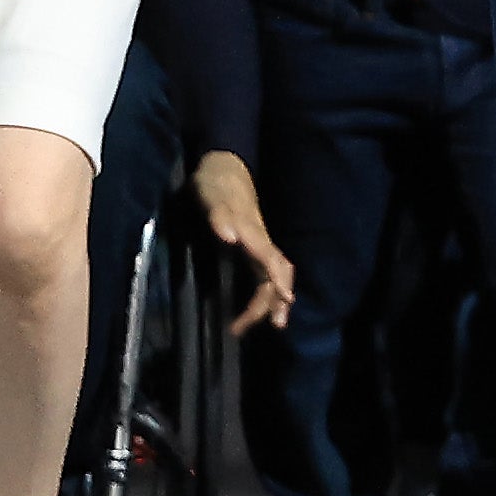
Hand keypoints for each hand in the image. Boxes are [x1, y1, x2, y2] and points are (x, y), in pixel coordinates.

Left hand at [189, 152, 297, 336]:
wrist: (224, 167)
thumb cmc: (217, 182)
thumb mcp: (212, 194)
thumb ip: (220, 214)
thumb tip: (230, 237)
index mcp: (253, 231)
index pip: (269, 260)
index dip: (277, 282)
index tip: (283, 301)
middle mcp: (260, 241)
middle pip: (275, 275)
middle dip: (271, 302)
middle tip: (254, 328)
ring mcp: (258, 244)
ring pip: (274, 275)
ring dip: (273, 300)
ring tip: (273, 323)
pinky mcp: (253, 246)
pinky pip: (266, 272)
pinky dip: (268, 291)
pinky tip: (263, 304)